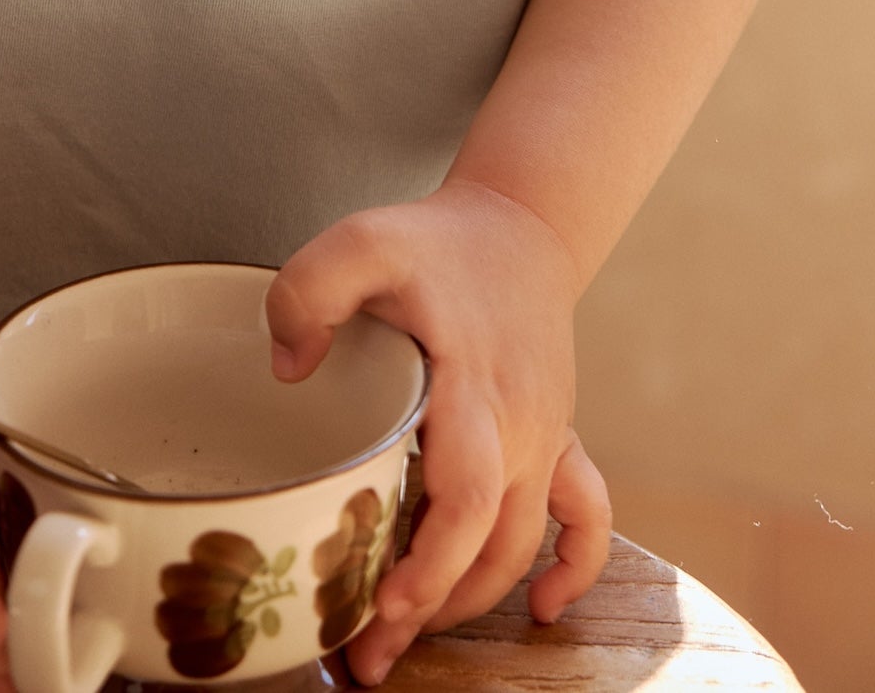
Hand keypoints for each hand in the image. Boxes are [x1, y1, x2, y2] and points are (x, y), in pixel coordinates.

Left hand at [265, 181, 611, 681]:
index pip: (467, 495)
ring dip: (471, 600)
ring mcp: (544, 435)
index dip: (432, 561)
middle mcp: (517, 423)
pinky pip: (587, 515)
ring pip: (522, 545)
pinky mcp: (558, 438)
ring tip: (405, 637)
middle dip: (432, 608)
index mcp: (471, 385)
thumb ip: (311, 290)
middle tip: (367, 655)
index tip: (386, 606)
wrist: (518, 225)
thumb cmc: (434, 244)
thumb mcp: (362, 239)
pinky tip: (542, 609)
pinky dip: (574, 568)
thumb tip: (287, 368)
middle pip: (490, 542)